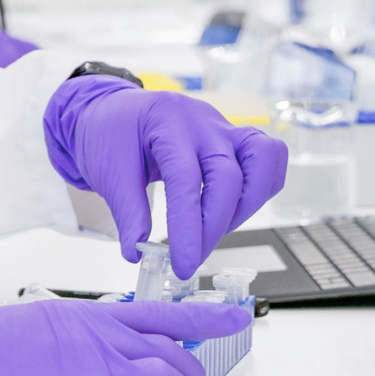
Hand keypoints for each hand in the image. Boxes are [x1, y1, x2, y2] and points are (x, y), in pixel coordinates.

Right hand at [0, 298, 249, 375]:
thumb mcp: (31, 326)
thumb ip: (71, 336)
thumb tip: (91, 354)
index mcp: (84, 315)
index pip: (158, 311)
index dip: (202, 317)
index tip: (231, 318)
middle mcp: (98, 337)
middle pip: (172, 351)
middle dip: (196, 375)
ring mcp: (95, 370)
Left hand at [44, 78, 287, 277]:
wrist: (112, 111)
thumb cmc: (109, 134)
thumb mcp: (108, 170)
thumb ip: (127, 211)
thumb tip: (137, 252)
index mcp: (165, 120)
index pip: (186, 178)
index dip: (188, 226)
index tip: (183, 264)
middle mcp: (201, 119)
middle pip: (229, 175)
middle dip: (214, 227)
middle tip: (191, 259)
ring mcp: (222, 126)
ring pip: (263, 160)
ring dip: (246, 207)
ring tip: (212, 232)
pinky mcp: (234, 138)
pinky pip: (266, 159)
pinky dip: (257, 191)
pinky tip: (228, 213)